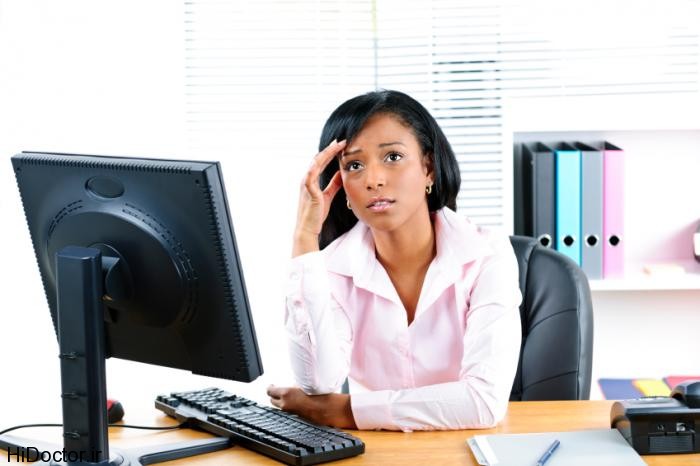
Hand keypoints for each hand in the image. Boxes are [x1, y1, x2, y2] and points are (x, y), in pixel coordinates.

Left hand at [267, 385, 356, 428]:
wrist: (328, 409)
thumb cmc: (319, 395)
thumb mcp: (305, 385)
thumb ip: (294, 386)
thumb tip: (291, 386)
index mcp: (286, 394)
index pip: (270, 391)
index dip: (270, 388)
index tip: (271, 385)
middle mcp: (285, 404)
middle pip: (272, 400)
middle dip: (274, 396)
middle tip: (278, 391)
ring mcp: (290, 412)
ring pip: (280, 406)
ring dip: (282, 401)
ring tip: (288, 396)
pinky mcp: (296, 417)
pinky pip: (288, 411)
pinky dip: (289, 406)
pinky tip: (297, 401)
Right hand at [293, 139, 346, 256]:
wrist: (308, 228)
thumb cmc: (317, 214)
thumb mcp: (328, 196)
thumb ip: (333, 184)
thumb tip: (340, 174)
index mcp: (311, 180)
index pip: (321, 162)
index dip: (330, 153)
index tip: (341, 145)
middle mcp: (307, 179)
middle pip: (318, 159)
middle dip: (329, 149)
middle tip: (341, 140)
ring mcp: (306, 184)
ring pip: (315, 164)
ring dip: (326, 153)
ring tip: (336, 145)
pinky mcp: (308, 191)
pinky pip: (310, 176)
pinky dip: (315, 166)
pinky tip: (322, 159)